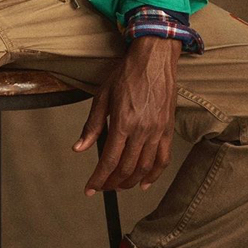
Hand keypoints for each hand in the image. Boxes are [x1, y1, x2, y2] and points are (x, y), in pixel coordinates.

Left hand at [72, 36, 180, 193]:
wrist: (154, 58)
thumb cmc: (127, 73)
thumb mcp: (102, 95)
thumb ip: (92, 125)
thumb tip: (78, 148)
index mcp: (123, 121)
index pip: (108, 160)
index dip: (98, 178)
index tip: (90, 189)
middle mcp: (141, 130)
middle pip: (126, 168)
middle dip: (112, 183)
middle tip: (102, 187)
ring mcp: (157, 131)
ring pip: (144, 168)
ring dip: (130, 182)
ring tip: (119, 186)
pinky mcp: (168, 129)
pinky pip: (163, 160)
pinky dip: (153, 175)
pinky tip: (144, 183)